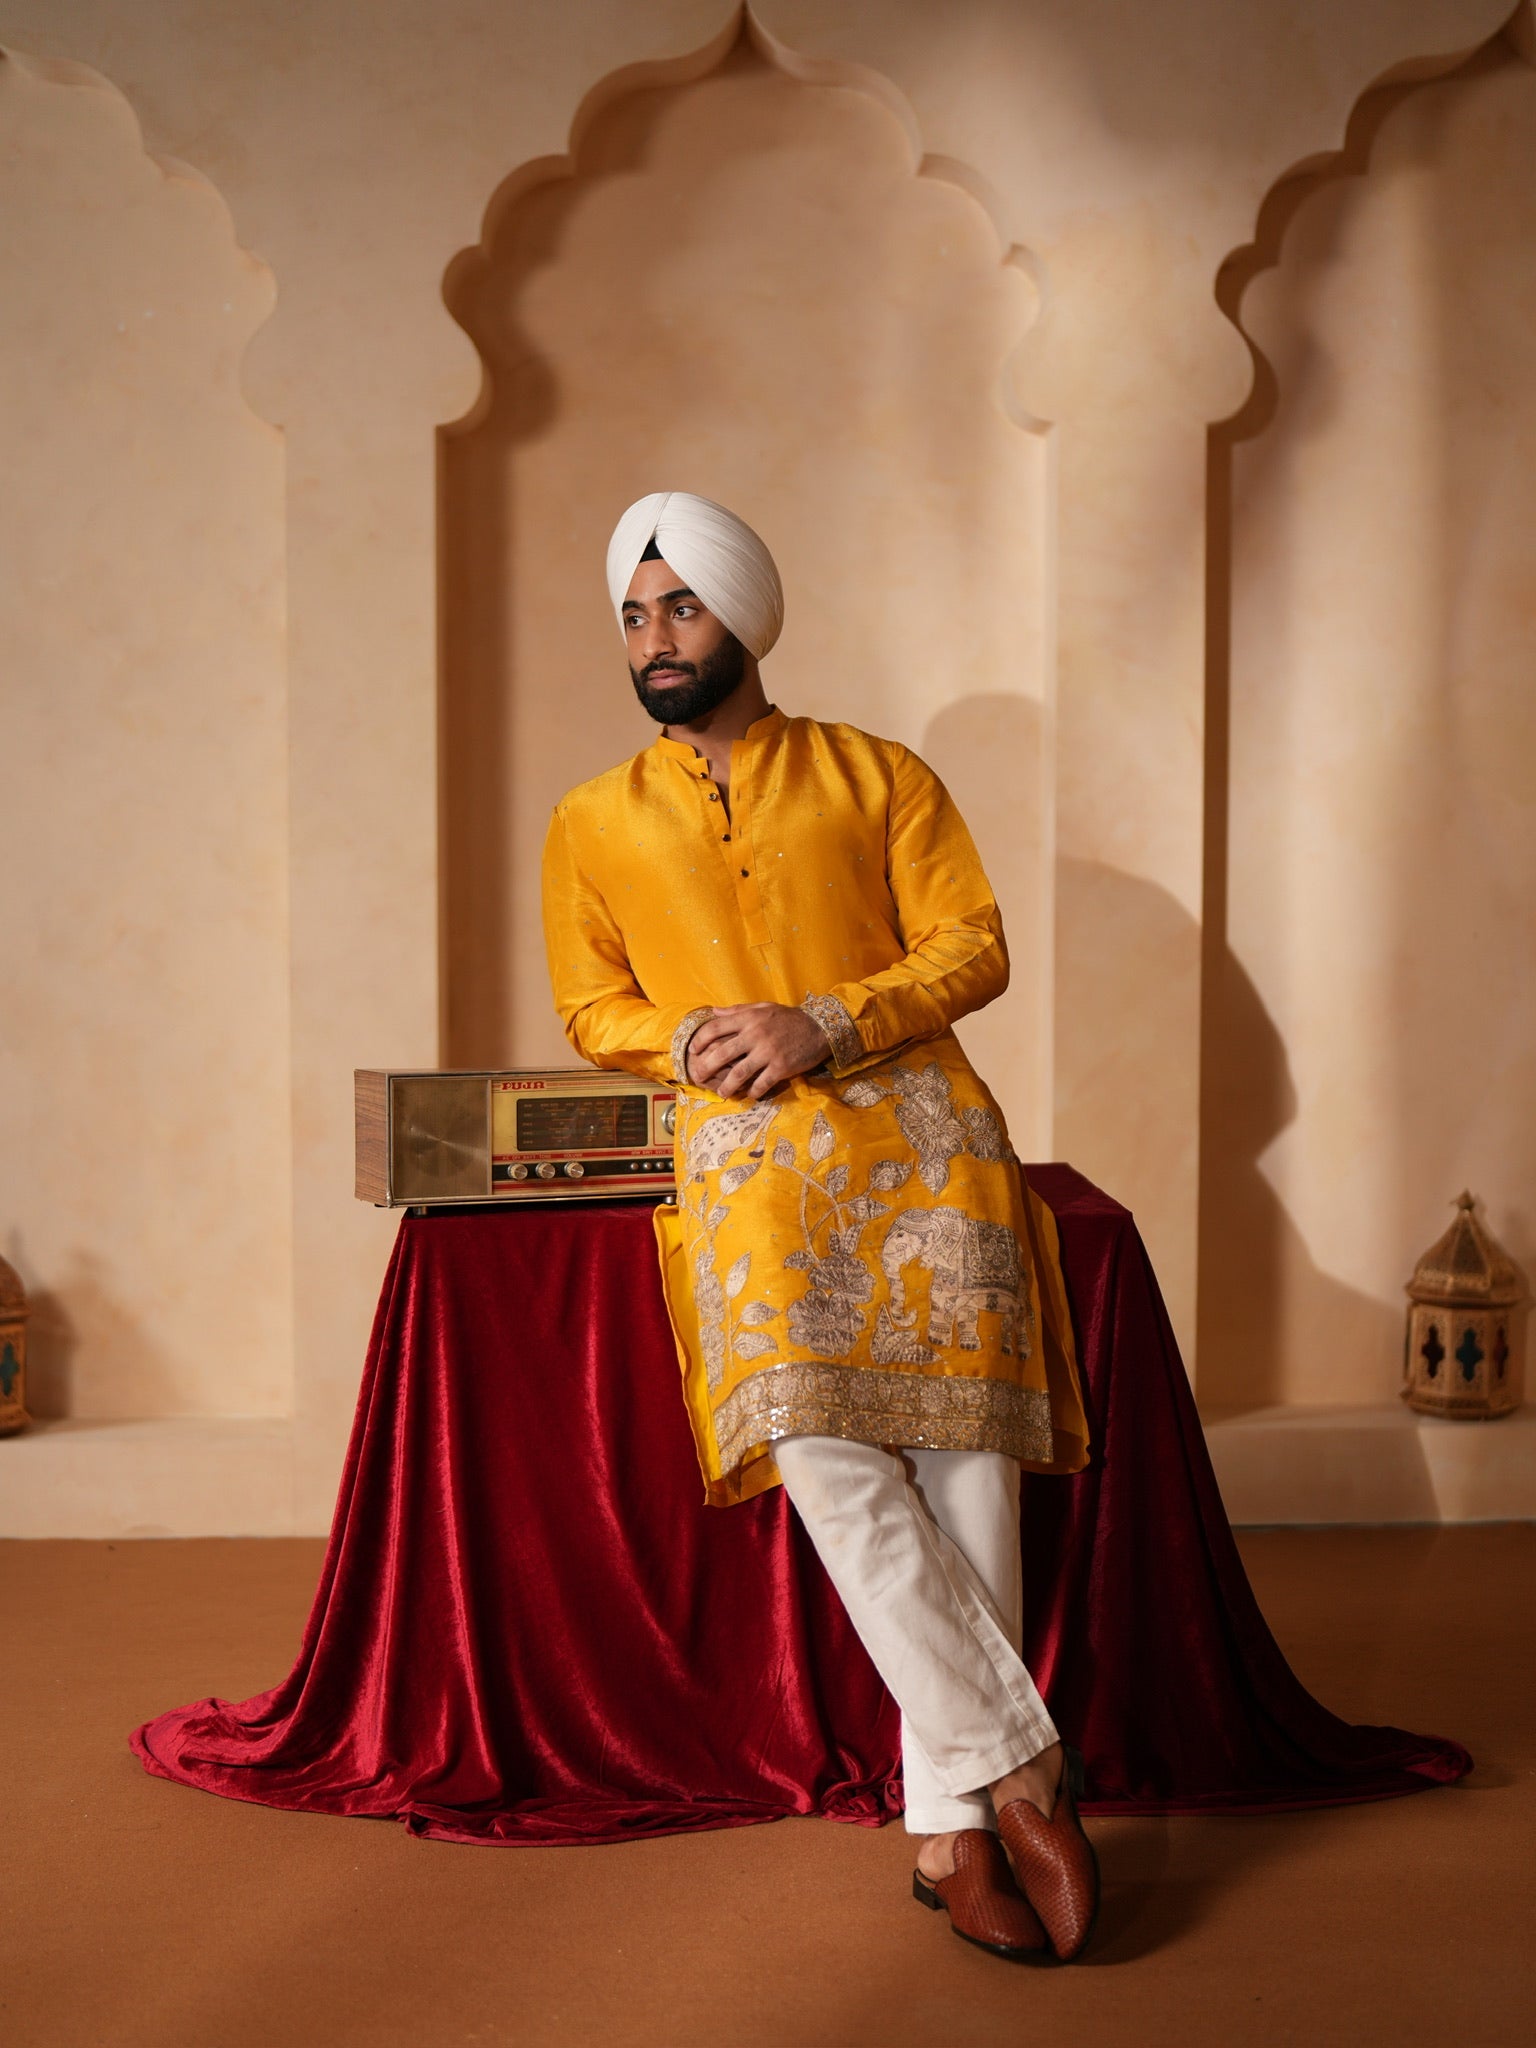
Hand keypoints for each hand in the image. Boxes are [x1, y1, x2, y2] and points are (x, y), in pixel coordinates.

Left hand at [687, 1003, 830, 1099]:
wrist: (820, 1028)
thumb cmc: (789, 1018)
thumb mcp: (763, 1007)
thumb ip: (737, 1010)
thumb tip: (713, 1011)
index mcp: (749, 1019)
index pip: (715, 1028)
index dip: (700, 1040)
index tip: (694, 1050)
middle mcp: (756, 1035)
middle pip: (723, 1053)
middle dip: (707, 1067)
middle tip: (699, 1077)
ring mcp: (768, 1052)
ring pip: (739, 1073)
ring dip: (727, 1086)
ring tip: (722, 1094)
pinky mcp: (781, 1067)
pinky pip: (761, 1084)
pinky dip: (753, 1092)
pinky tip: (750, 1095)